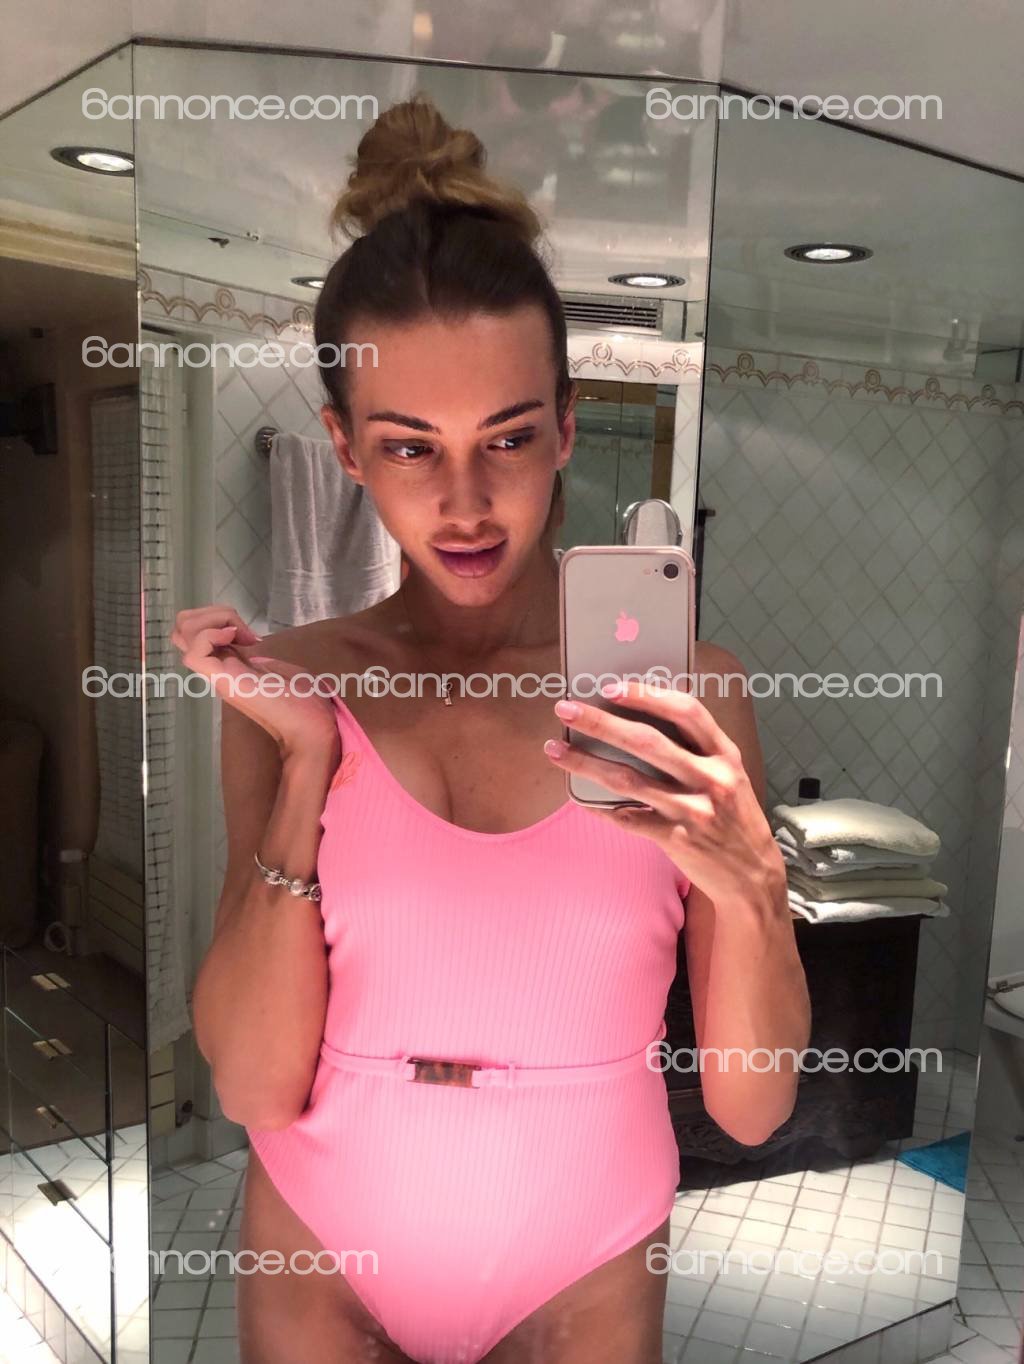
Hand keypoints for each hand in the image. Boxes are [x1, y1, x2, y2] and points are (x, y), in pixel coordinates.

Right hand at [170, 605, 339, 761]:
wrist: (313, 723)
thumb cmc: (303, 699)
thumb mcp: (275, 666)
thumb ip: (255, 656)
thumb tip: (248, 642)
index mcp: (226, 663)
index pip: (194, 632)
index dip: (217, 618)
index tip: (250, 634)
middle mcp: (216, 668)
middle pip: (180, 628)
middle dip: (209, 614)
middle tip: (241, 631)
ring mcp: (217, 675)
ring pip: (181, 633)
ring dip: (212, 620)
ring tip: (241, 635)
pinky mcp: (223, 681)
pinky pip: (194, 654)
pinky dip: (211, 635)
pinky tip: (237, 640)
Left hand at [544, 680, 783, 905]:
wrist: (752, 875)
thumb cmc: (733, 816)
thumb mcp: (728, 774)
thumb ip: (695, 748)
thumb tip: (638, 718)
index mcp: (724, 754)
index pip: (686, 712)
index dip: (646, 696)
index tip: (610, 688)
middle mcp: (711, 779)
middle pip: (647, 742)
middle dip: (601, 723)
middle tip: (566, 710)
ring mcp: (693, 811)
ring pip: (627, 780)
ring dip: (585, 763)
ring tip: (555, 751)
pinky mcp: (676, 840)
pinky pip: (627, 818)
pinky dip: (599, 807)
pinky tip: (577, 796)